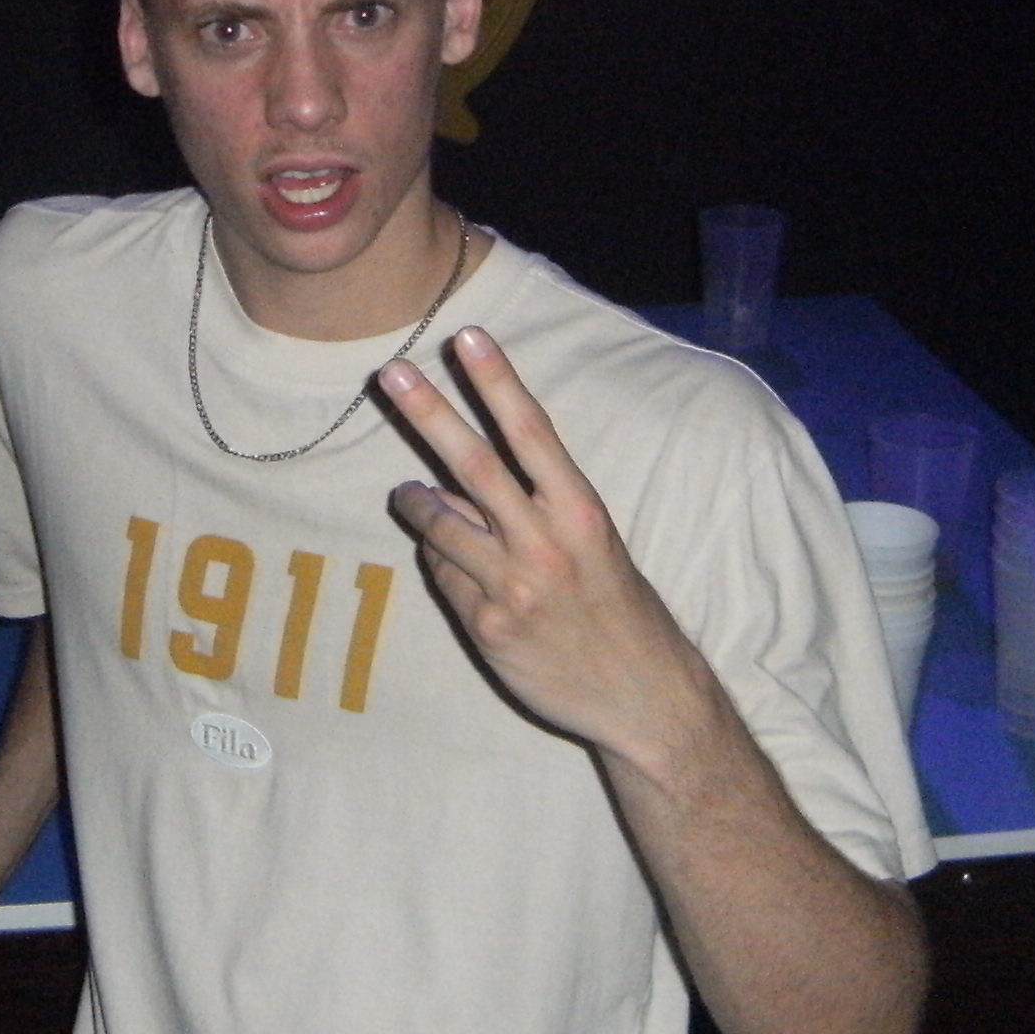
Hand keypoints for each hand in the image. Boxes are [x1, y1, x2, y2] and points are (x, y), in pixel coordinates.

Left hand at [379, 329, 710, 767]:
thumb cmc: (618, 607)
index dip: (498, 381)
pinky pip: (445, 577)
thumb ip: (532, 508)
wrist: (643, 697)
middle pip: (473, 465)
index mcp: (582, 512)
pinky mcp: (487, 627)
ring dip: (416, 502)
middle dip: (428, 413)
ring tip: (405, 494)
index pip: (532, 432)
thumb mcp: (593, 545)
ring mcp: (512, 587)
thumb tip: (454, 488)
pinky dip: (443, 564)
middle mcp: (546, 543)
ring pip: (441, 525)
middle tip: (392, 372)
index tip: (468, 337)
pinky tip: (458, 569)